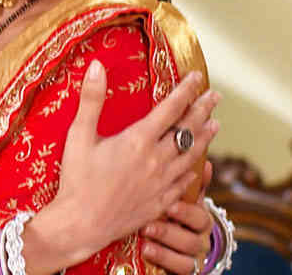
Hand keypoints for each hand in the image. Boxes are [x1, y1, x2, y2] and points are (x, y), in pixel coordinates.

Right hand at [22, 65, 219, 273]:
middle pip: (188, 130)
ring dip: (205, 138)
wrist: (81, 224)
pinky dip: (194, 170)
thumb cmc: (76, 180)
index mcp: (138, 140)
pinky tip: (198, 166)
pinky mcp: (160, 203)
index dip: (186, 90)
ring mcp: (161, 183)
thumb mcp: (78, 135)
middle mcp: (156, 160)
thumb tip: (96, 66)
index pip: (170, 108)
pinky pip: (185, 183)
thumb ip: (91, 99)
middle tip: (216, 97)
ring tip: (215, 126)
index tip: (197, 76)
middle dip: (203, 110)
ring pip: (191, 156)